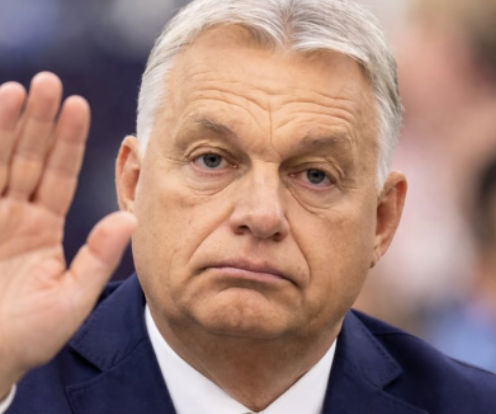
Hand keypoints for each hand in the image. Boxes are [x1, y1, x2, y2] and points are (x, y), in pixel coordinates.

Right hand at [0, 73, 136, 396]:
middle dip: (40, 122)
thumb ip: (98, 258)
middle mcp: (14, 216)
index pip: (58, 176)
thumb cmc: (26, 338)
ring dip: (9, 126)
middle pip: (29, 159)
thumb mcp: (70, 299)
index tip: (79, 107)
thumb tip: (131, 220)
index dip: (68, 142)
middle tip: (52, 83)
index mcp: (41, 230)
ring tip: (22, 89)